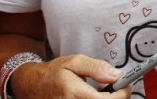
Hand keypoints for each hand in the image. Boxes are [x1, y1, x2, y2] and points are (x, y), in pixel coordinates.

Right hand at [11, 54, 130, 97]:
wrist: (31, 86)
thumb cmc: (52, 73)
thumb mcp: (74, 62)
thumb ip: (96, 67)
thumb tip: (116, 74)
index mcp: (76, 94)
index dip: (123, 93)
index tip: (126, 83)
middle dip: (117, 97)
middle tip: (116, 85)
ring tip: (103, 90)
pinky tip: (94, 96)